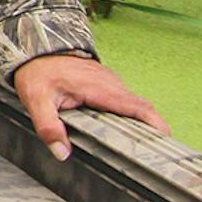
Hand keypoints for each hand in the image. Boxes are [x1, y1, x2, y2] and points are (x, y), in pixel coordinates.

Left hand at [11, 53, 168, 159]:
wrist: (36, 50)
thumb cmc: (38, 73)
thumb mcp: (36, 101)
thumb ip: (49, 127)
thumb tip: (62, 152)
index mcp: (99, 88)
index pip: (136, 106)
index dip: (154, 123)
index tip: (165, 140)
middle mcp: (111, 84)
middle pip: (142, 107)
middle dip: (153, 128)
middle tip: (157, 152)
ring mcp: (111, 82)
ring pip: (135, 104)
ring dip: (142, 122)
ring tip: (144, 146)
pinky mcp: (107, 84)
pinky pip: (126, 100)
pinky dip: (131, 114)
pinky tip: (126, 130)